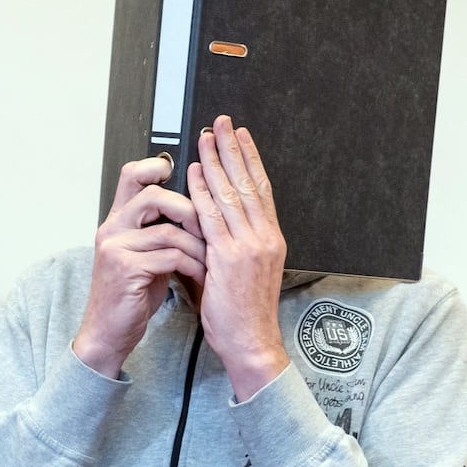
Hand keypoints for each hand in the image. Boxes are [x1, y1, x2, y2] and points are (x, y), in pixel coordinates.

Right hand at [74, 157, 205, 377]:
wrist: (108, 333)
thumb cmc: (129, 297)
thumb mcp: (144, 257)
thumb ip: (158, 232)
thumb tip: (193, 211)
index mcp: (117, 221)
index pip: (131, 176)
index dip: (156, 166)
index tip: (182, 172)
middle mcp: (112, 229)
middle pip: (151, 194)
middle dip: (188, 207)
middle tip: (207, 224)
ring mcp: (116, 248)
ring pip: (167, 229)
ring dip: (197, 244)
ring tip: (210, 257)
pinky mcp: (126, 269)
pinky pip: (169, 255)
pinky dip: (192, 264)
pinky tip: (200, 274)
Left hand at [187, 115, 288, 400]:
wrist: (251, 344)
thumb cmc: (244, 314)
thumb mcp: (246, 273)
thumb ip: (235, 244)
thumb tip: (217, 222)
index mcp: (271, 239)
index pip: (261, 189)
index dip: (250, 159)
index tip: (240, 136)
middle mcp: (265, 237)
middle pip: (248, 182)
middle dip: (234, 149)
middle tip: (223, 122)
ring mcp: (249, 246)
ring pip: (231, 194)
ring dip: (217, 161)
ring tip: (206, 136)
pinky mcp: (230, 258)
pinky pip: (213, 217)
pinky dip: (203, 192)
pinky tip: (195, 173)